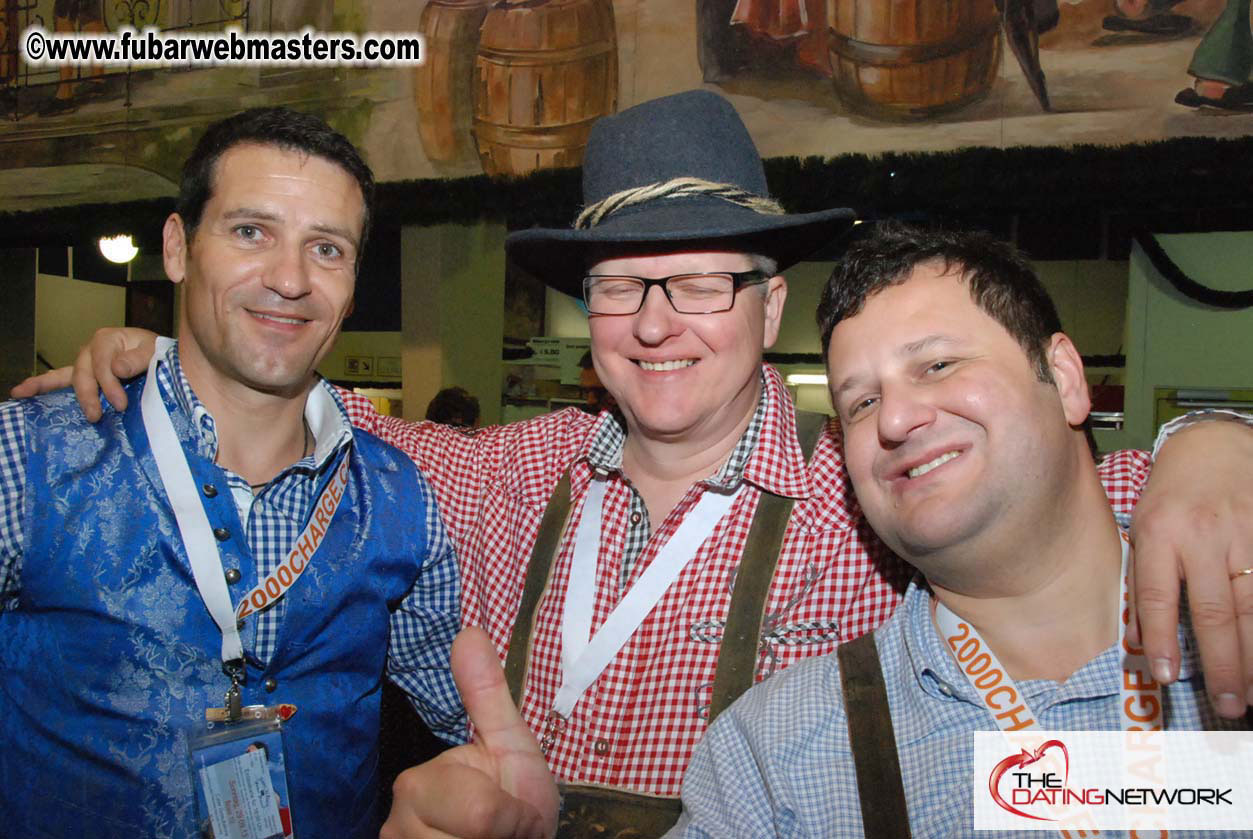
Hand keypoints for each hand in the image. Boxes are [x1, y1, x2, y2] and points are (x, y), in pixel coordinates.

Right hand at [8, 327, 156, 420]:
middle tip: (96, 416)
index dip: (110, 385)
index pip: (103, 364)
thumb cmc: (156, 353)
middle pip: (83, 373)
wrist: (159, 357)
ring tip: (22, 393)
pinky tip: (21, 392)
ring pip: (65, 375)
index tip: (120, 405)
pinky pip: (60, 379)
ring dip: (44, 385)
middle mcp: (91, 349)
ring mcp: (84, 363)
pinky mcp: (83, 375)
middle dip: (87, 395)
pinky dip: (42, 385)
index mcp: (108, 339)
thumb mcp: (154, 352)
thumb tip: (116, 368)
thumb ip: (139, 359)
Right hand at [380, 627, 558, 838]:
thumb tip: (469, 631)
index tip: (516, 814)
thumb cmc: (515, 801)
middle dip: (500, 837)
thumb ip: (487, 695)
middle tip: (504, 832)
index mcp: (416, 786)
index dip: (511, 816)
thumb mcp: (510, 746)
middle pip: (469, 834)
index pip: (478, 811)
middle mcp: (395, 825)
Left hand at [1129, 420, 1252, 718]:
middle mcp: (1203, 537)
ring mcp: (1244, 536)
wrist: (1214, 447)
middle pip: (1216, 611)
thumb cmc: (1172, 496)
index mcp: (1159, 533)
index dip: (1162, 638)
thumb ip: (1142, 582)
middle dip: (1223, 663)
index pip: (1157, 594)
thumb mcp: (1142, 529)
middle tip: (1229, 704)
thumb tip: (1138, 642)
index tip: (1164, 677)